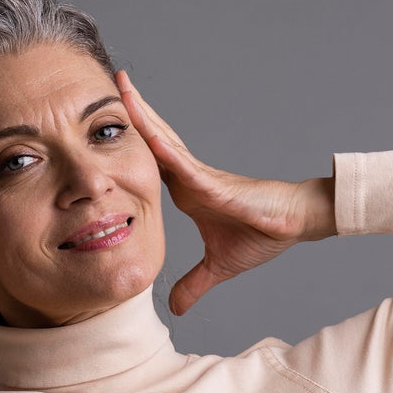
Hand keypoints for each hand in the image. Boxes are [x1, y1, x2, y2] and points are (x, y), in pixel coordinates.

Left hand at [117, 71, 333, 315]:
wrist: (296, 224)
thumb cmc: (260, 234)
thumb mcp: (218, 266)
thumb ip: (193, 284)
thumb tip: (176, 309)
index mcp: (184, 189)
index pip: (145, 161)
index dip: (123, 142)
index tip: (96, 124)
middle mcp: (189, 177)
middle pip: (152, 139)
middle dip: (130, 111)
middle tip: (108, 83)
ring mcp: (203, 178)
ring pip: (165, 144)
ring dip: (144, 119)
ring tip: (122, 93)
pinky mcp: (220, 188)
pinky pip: (189, 169)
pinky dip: (169, 154)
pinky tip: (152, 138)